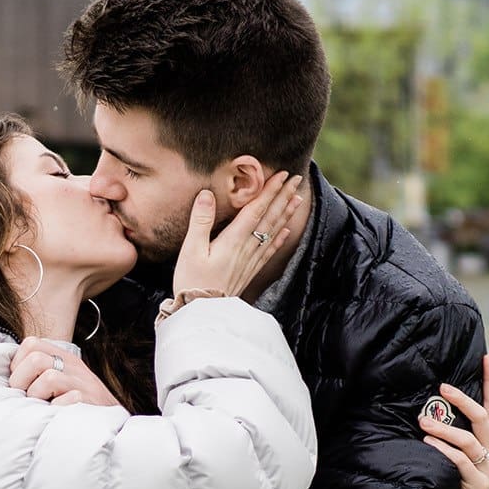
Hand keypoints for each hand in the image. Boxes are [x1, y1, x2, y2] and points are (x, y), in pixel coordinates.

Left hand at [9, 338, 120, 406]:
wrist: (113, 424)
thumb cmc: (79, 406)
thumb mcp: (64, 381)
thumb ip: (41, 372)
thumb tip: (8, 378)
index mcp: (65, 358)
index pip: (31, 343)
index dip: (17, 364)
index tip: (21, 383)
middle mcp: (74, 367)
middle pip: (35, 358)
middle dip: (21, 381)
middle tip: (26, 398)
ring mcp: (83, 384)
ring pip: (48, 378)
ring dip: (36, 398)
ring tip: (41, 408)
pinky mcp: (88, 403)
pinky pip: (61, 403)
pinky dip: (53, 412)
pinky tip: (55, 416)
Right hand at [171, 172, 302, 298]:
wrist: (202, 313)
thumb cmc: (192, 281)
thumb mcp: (191, 250)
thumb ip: (200, 221)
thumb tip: (207, 195)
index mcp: (233, 240)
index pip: (256, 210)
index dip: (269, 191)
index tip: (280, 175)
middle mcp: (247, 249)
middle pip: (269, 218)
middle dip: (282, 197)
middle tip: (295, 179)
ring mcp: (251, 261)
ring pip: (273, 232)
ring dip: (286, 213)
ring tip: (297, 198)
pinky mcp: (250, 271)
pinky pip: (269, 251)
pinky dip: (279, 238)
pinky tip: (286, 230)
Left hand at [419, 354, 488, 488]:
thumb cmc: (457, 475)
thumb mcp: (460, 451)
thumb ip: (453, 431)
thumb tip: (428, 406)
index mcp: (488, 438)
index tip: (486, 357)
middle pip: (482, 418)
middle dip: (463, 401)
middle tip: (442, 388)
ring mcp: (487, 467)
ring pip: (468, 441)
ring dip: (444, 429)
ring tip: (423, 422)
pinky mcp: (478, 483)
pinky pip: (460, 462)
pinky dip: (444, 450)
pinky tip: (429, 443)